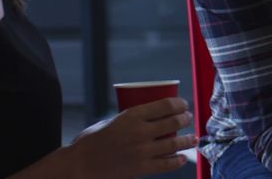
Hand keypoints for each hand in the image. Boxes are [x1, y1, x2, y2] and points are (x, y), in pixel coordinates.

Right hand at [68, 97, 195, 177]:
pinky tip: (182, 158)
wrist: (79, 166)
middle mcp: (140, 132)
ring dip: (187, 140)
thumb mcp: (111, 121)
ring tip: (192, 138)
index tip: (184, 104)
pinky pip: (166, 164)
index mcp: (132, 115)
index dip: (180, 103)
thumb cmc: (91, 141)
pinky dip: (177, 160)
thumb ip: (130, 119)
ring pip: (174, 143)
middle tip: (188, 118)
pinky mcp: (141, 168)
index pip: (165, 105)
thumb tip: (148, 117)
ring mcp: (142, 151)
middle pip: (173, 122)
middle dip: (185, 119)